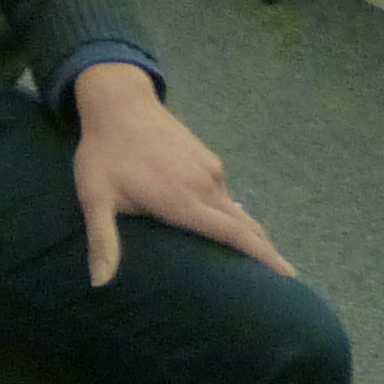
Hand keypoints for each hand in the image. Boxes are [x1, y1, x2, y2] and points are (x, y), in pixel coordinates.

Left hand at [68, 64, 291, 286]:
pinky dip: (234, 216)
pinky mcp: (207, 158)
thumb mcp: (96, 196)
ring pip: (237, 210)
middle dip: (265, 253)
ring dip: (248, 235)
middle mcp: (206, 185)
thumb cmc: (105, 151)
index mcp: (185, 200)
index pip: (234, 233)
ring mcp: (210, 169)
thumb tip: (99, 284)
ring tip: (254, 263)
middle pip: (245, 225)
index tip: (288, 276)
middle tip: (282, 283)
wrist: (118, 99)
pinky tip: (228, 227)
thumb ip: (103, 240)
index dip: (262, 256)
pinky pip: (226, 194)